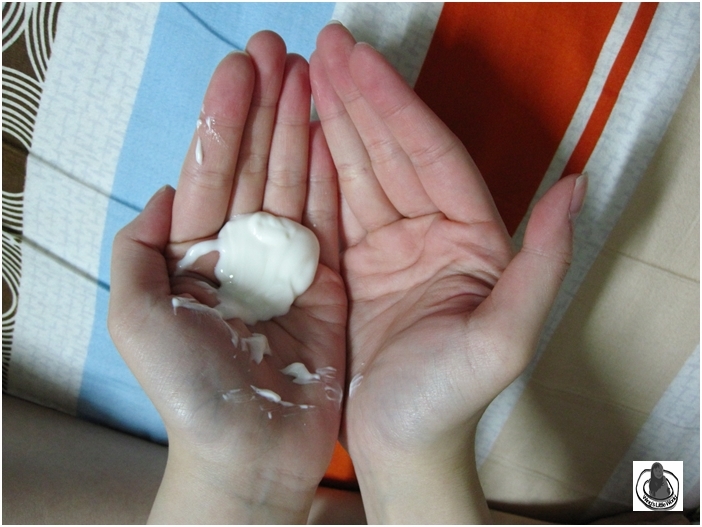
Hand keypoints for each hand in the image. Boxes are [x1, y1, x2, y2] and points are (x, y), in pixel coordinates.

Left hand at [108, 31, 345, 523]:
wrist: (249, 450)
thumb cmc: (192, 390)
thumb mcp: (139, 317)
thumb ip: (140, 249)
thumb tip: (167, 192)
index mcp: (197, 253)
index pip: (212, 170)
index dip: (224, 118)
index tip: (241, 67)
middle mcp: (242, 250)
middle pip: (256, 164)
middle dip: (265, 106)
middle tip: (280, 49)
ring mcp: (286, 264)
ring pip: (295, 182)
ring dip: (300, 128)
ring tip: (310, 75)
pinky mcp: (327, 282)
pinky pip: (331, 219)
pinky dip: (335, 175)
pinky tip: (337, 133)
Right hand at [311, 23, 585, 522]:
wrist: (399, 448)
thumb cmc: (447, 402)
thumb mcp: (504, 340)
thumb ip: (543, 262)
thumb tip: (578, 184)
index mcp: (472, 240)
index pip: (431, 156)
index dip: (395, 106)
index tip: (359, 62)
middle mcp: (433, 233)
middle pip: (392, 151)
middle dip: (360, 97)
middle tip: (324, 47)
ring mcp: (391, 245)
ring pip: (361, 169)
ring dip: (335, 120)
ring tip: (305, 72)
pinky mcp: (356, 264)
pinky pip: (335, 204)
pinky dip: (317, 164)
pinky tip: (300, 127)